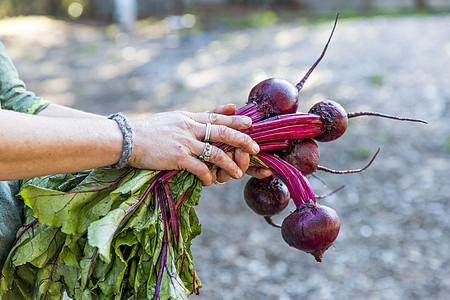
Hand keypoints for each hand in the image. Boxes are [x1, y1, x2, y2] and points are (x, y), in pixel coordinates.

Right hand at [128, 105, 260, 184]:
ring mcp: (184, 143)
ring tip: (238, 173)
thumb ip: (200, 116)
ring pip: (215, 152)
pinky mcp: (177, 157)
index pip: (217, 118)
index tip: (251, 124)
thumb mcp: (175, 118)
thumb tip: (226, 106)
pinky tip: (211, 181)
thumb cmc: (150, 130)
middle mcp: (189, 128)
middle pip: (222, 132)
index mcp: (189, 118)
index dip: (236, 121)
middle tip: (256, 148)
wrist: (126, 139)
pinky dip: (208, 175)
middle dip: (241, 140)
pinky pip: (199, 168)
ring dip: (229, 164)